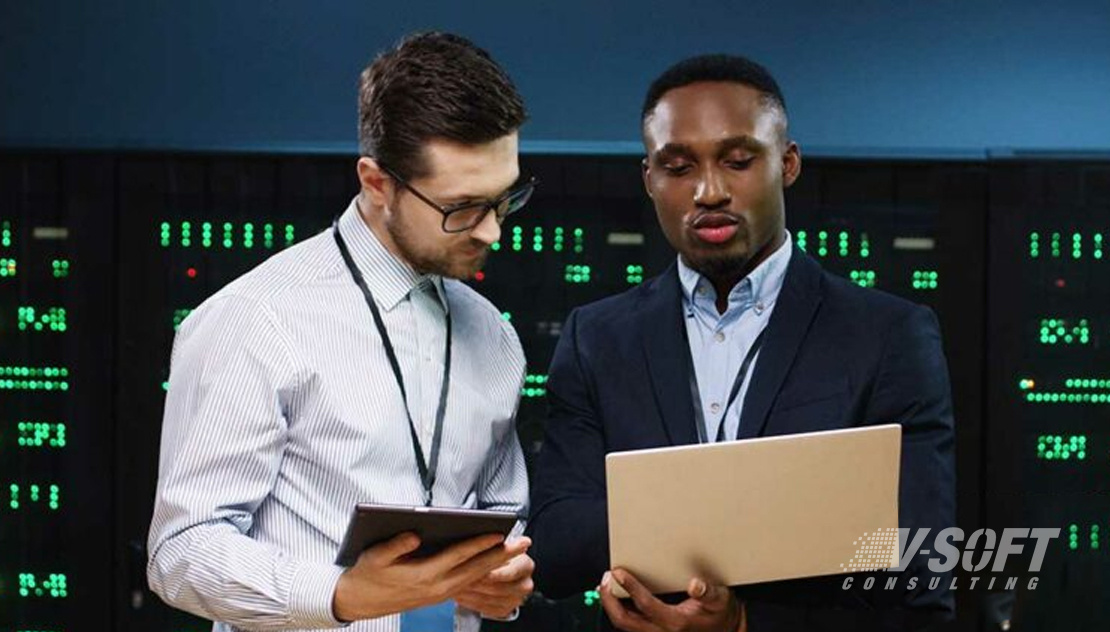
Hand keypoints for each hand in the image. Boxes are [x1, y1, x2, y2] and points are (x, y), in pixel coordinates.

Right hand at [332, 532, 528, 621]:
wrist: (360, 602)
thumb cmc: (368, 574)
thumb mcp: (375, 556)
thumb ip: (396, 545)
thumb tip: (415, 535)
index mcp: (424, 575)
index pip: (459, 556)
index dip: (480, 544)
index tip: (499, 534)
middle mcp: (437, 587)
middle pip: (476, 568)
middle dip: (501, 555)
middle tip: (524, 542)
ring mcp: (440, 594)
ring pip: (476, 577)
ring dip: (497, 563)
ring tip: (515, 549)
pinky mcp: (440, 595)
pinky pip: (468, 583)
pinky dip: (484, 572)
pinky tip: (495, 562)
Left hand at [599, 568, 743, 631]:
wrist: (725, 629)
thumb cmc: (720, 612)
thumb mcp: (720, 599)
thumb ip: (708, 592)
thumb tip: (695, 584)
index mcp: (676, 622)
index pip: (645, 605)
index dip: (629, 587)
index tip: (618, 572)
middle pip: (625, 620)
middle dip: (609, 599)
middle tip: (605, 579)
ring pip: (624, 625)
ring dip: (610, 606)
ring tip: (604, 586)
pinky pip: (630, 626)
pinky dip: (618, 612)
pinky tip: (614, 598)